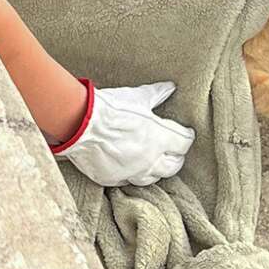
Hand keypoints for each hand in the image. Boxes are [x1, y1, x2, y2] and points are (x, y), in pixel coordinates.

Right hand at [51, 79, 193, 186]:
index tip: (187, 134)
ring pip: (153, 178)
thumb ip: (156, 94)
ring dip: (157, 169)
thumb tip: (170, 87)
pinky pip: (128, 181)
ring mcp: (131, 172)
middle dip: (176, 158)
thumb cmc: (110, 107)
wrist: (80, 123)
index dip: (187, 137)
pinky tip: (131, 168)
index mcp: (159, 138)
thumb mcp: (137, 97)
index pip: (183, 143)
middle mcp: (149, 159)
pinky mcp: (113, 178)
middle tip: (175, 152)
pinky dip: (132, 174)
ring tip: (156, 162)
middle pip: (173, 166)